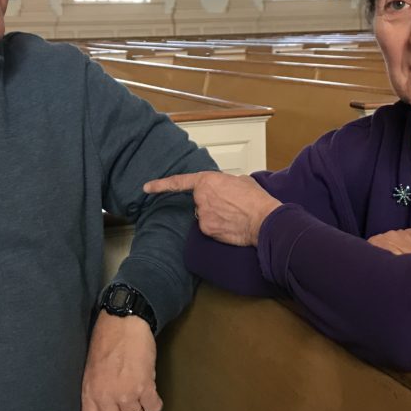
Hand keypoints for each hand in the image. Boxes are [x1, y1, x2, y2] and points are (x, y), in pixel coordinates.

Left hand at [81, 312, 161, 410]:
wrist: (124, 321)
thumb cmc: (106, 342)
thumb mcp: (91, 371)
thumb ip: (95, 393)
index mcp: (89, 393)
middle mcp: (105, 397)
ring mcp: (126, 393)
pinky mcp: (145, 385)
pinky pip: (153, 409)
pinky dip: (155, 410)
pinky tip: (154, 403)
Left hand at [143, 171, 280, 246]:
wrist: (263, 219)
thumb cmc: (256, 199)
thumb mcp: (240, 181)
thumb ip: (225, 183)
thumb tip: (225, 189)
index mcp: (208, 180)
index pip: (179, 182)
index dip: (161, 185)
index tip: (147, 187)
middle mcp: (201, 197)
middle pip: (199, 201)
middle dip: (210, 203)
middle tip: (230, 205)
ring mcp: (202, 215)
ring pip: (204, 215)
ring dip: (215, 215)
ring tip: (234, 215)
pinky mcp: (206, 230)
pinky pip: (209, 227)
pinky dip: (218, 227)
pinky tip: (231, 225)